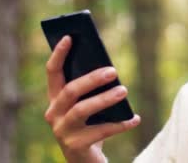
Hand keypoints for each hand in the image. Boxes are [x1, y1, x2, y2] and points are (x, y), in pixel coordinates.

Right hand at [44, 35, 140, 162]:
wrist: (84, 160)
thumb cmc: (89, 124)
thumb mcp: (88, 104)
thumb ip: (92, 88)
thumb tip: (109, 69)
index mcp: (55, 99)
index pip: (52, 72)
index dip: (59, 54)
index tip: (70, 37)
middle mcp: (53, 114)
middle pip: (70, 90)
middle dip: (92, 78)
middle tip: (113, 70)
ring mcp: (63, 131)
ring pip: (82, 110)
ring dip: (105, 98)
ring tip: (124, 90)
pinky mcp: (76, 146)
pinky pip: (101, 131)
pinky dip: (120, 124)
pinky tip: (135, 118)